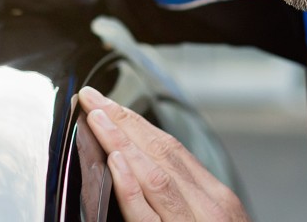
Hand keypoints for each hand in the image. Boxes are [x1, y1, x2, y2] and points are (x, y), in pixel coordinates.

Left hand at [78, 87, 248, 220]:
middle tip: (90, 96)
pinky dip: (132, 185)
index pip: (171, 150)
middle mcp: (210, 208)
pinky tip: (116, 162)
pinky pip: (150, 215)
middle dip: (123, 121)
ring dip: (121, 142)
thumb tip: (144, 175)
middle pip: (161, 153)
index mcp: (216, 201)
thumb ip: (182, 202)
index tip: (109, 104)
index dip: (137, 124)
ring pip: (155, 175)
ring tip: (95, 116)